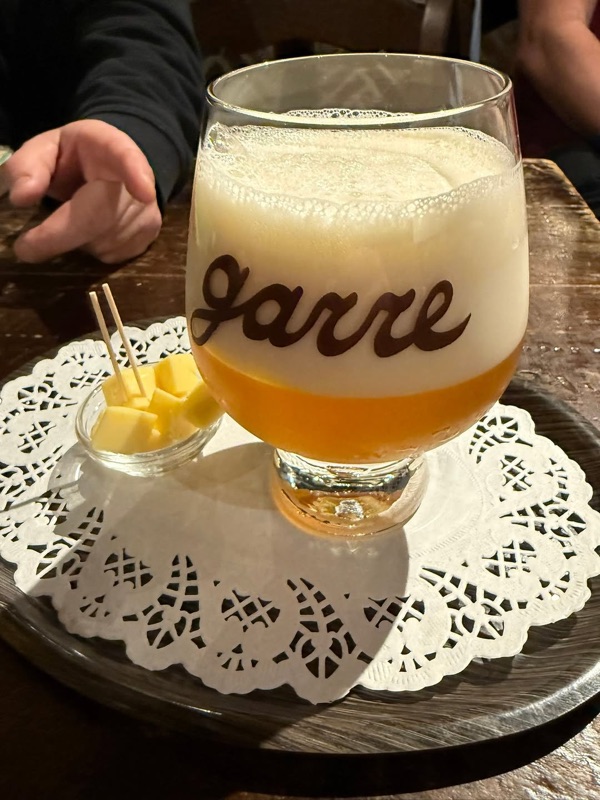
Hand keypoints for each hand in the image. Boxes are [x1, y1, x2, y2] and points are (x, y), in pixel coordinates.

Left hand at [5, 119, 162, 263]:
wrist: (110, 169)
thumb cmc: (73, 159)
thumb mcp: (45, 149)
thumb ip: (27, 166)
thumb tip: (22, 197)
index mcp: (111, 148)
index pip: (127, 157)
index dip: (136, 174)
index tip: (144, 192)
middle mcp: (141, 181)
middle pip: (103, 217)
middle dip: (60, 235)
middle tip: (25, 248)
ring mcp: (149, 211)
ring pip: (103, 242)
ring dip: (75, 241)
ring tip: (70, 219)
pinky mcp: (150, 235)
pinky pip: (113, 255)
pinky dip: (91, 249)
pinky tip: (88, 231)